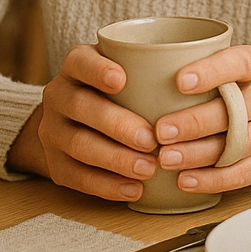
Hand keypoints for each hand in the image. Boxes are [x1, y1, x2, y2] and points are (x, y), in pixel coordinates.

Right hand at [7, 44, 158, 200]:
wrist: (75, 118)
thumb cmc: (118, 87)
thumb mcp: (127, 66)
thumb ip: (149, 64)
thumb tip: (198, 68)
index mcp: (75, 66)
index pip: (80, 62)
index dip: (98, 71)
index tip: (122, 80)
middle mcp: (58, 96)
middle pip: (82, 108)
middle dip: (118, 125)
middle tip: (152, 140)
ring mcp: (52, 131)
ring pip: (79, 146)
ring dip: (116, 160)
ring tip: (148, 169)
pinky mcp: (54, 164)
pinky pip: (77, 178)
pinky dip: (108, 185)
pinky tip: (135, 189)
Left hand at [153, 45, 250, 193]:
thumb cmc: (250, 94)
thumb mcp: (238, 73)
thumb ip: (204, 74)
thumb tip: (142, 80)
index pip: (240, 63)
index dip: (211, 71)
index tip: (180, 81)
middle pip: (233, 111)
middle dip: (193, 123)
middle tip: (160, 131)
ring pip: (236, 145)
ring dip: (197, 154)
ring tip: (166, 158)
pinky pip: (241, 173)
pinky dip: (211, 180)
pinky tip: (185, 180)